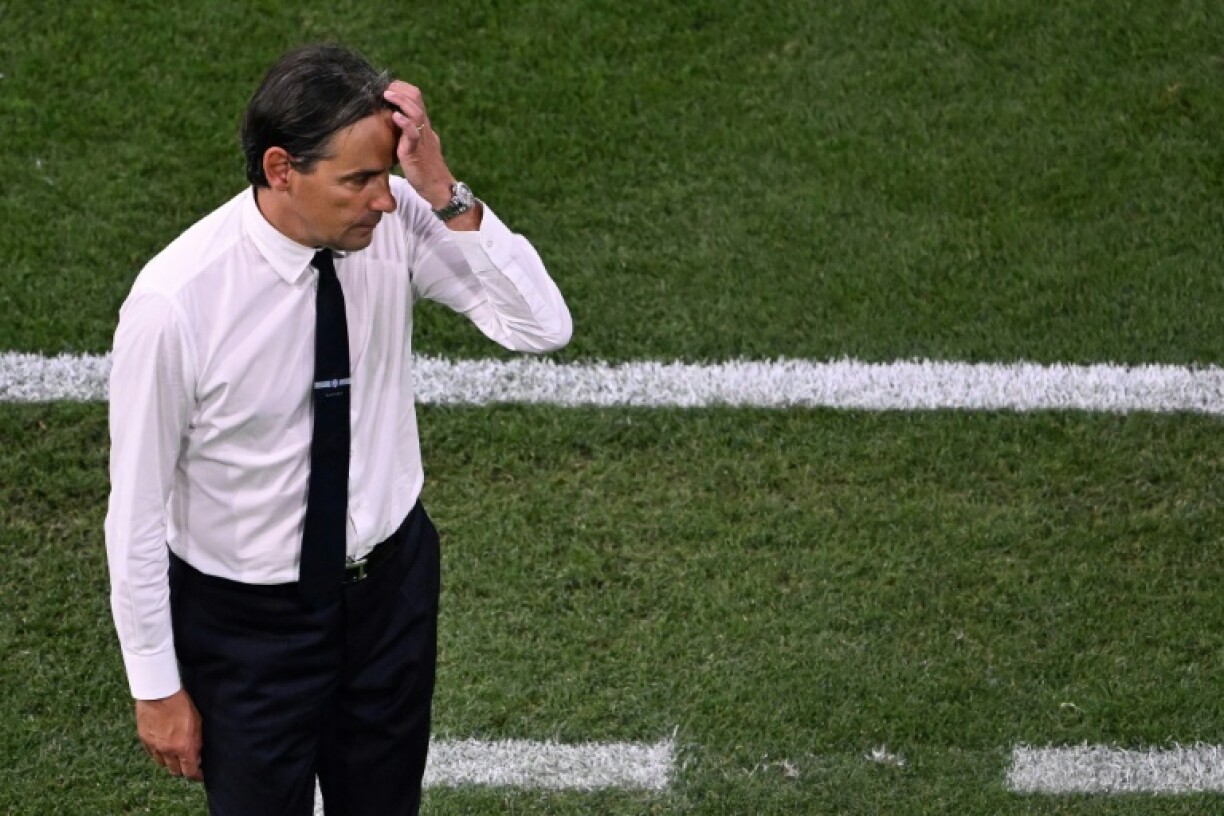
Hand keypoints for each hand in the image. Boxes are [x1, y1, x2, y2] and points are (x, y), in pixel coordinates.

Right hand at [135, 688, 203, 781]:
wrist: (159, 693)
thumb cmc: (182, 704)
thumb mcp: (197, 722)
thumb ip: (197, 741)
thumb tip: (198, 755)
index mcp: (184, 747)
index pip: (190, 771)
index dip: (196, 775)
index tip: (200, 774)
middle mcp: (168, 750)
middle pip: (175, 771)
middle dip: (183, 769)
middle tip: (188, 763)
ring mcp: (154, 746)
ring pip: (163, 764)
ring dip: (170, 761)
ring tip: (175, 753)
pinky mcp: (144, 740)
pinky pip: (152, 754)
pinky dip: (159, 753)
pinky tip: (164, 745)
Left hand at [383, 81, 455, 208]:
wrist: (438, 188)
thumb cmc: (426, 170)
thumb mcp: (417, 147)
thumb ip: (409, 135)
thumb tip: (396, 126)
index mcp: (423, 126)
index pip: (416, 98)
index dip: (402, 89)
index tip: (388, 86)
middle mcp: (425, 128)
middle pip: (417, 98)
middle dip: (400, 89)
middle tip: (385, 87)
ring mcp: (422, 139)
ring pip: (416, 112)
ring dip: (400, 101)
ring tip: (387, 94)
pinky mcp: (417, 152)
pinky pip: (413, 134)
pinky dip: (404, 123)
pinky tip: (395, 116)